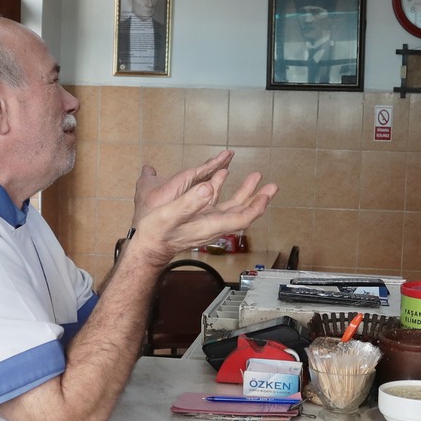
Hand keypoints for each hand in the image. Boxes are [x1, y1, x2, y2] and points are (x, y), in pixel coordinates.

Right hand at [126, 151, 276, 257]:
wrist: (148, 245)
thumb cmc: (156, 233)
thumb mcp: (170, 215)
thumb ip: (189, 202)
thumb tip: (208, 187)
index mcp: (210, 225)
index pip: (241, 219)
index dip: (256, 208)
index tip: (265, 196)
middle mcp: (213, 224)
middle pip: (243, 212)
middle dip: (259, 199)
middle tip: (272, 186)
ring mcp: (208, 221)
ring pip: (233, 206)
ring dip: (246, 192)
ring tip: (256, 176)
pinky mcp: (200, 218)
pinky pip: (219, 202)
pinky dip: (225, 189)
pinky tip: (223, 175)